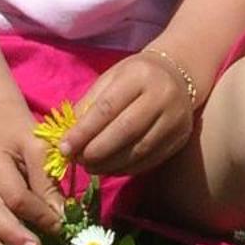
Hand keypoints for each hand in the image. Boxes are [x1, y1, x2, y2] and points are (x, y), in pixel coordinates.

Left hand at [62, 52, 194, 176]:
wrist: (177, 75)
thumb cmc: (135, 77)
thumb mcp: (110, 79)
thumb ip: (89, 105)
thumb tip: (69, 138)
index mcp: (140, 75)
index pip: (107, 108)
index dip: (83, 131)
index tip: (65, 148)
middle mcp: (162, 96)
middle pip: (125, 131)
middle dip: (96, 151)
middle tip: (77, 160)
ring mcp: (175, 119)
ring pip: (138, 150)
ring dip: (109, 164)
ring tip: (90, 167)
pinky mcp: (179, 139)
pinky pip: (149, 160)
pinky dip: (125, 168)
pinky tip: (110, 168)